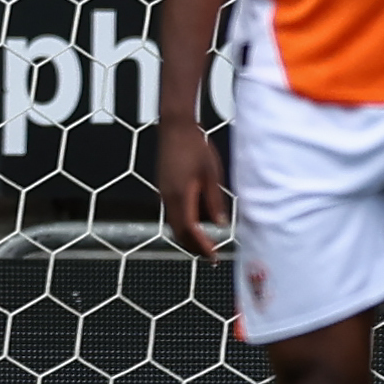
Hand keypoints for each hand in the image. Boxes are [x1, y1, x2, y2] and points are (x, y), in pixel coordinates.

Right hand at [158, 115, 227, 256]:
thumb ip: (214, 201)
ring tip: (207, 240)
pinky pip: (173, 211)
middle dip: (194, 246)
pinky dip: (185, 220)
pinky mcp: (164, 187)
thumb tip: (220, 223)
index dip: (201, 246)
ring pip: (175, 222)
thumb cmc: (195, 146)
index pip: (190, 230)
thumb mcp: (212, 175)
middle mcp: (167, 198)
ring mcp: (163, 192)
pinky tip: (199, 217)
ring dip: (190, 234)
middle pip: (179, 232)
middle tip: (210, 256)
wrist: (176, 126)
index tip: (213, 257)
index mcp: (180, 196)